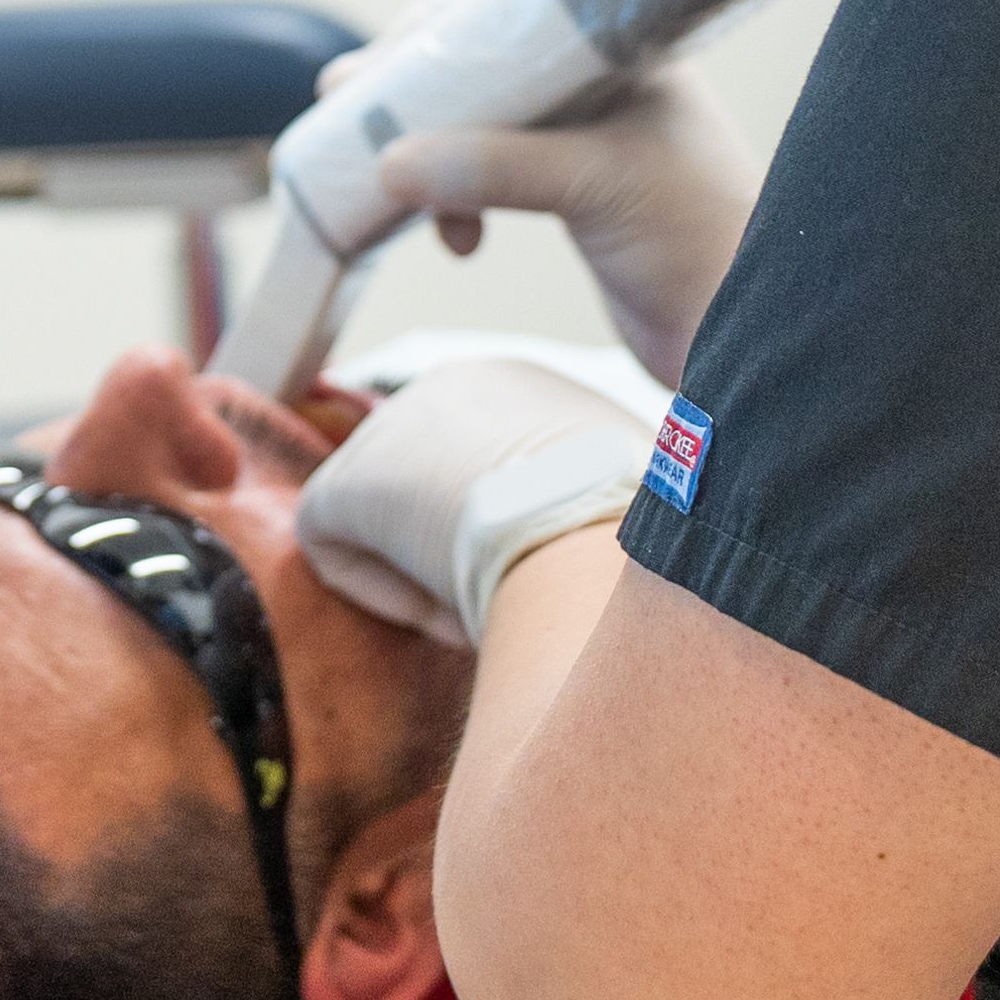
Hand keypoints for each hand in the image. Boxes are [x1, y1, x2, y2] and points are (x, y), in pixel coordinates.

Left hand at [296, 356, 657, 647]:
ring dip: (436, 576)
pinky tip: (446, 612)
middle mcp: (447, 387)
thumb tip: (638, 536)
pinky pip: (345, 552)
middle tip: (520, 593)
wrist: (591, 545)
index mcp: (520, 386)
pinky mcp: (345, 488)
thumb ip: (622, 491)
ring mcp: (389, 431)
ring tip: (491, 606)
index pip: (494, 462)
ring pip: (395, 526)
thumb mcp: (654, 490)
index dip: (518, 524)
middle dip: (465, 546)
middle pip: (438, 488)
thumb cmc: (637, 534)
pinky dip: (391, 596)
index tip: (553, 568)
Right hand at [368, 73, 757, 388]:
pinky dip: (456, 198)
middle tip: (350, 108)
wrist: (746, 337)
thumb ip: (493, 169)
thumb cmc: (697, 242)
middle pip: (484, 57)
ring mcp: (586, 132)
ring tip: (389, 182)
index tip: (382, 57)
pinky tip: (457, 242)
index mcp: (624, 42)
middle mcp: (602, 75)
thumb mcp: (592, 186)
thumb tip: (387, 163)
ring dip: (432, 150)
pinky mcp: (572, 190)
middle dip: (416, 89)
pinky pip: (488, 172)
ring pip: (479, 117)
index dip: (441, 20)